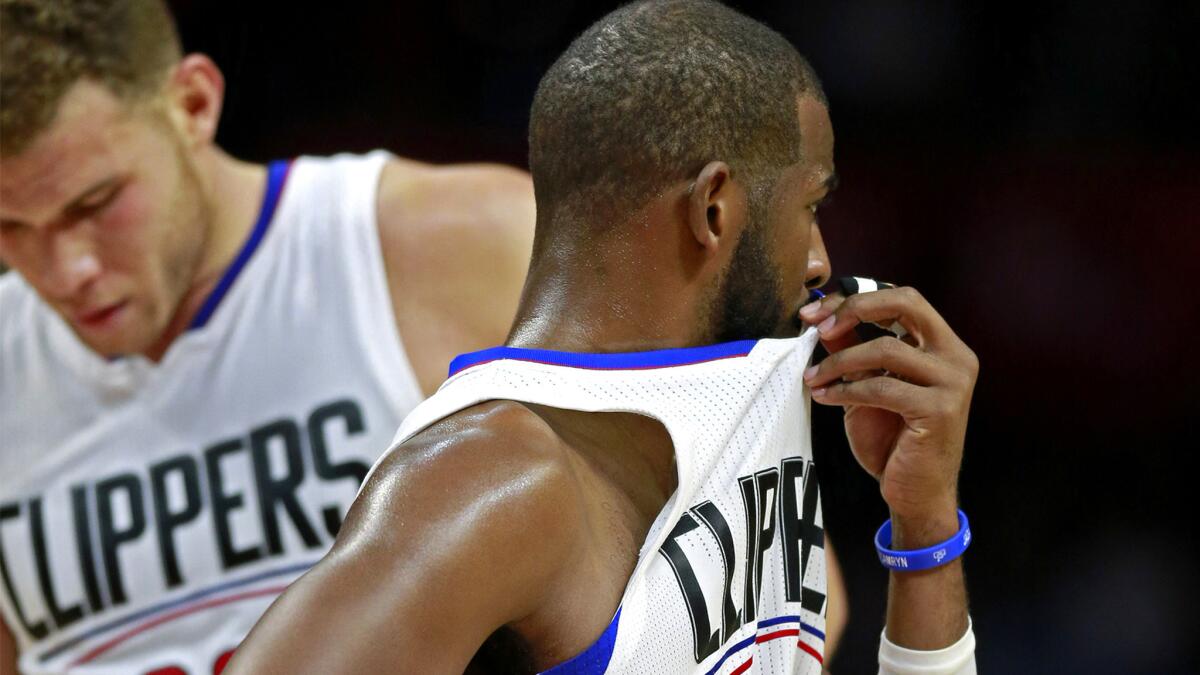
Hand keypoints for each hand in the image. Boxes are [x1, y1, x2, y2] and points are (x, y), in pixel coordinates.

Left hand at [799, 287, 977, 525]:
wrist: (916, 493)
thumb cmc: (893, 440)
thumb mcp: (868, 387)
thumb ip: (853, 351)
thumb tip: (822, 319)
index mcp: (944, 346)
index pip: (904, 298)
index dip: (857, 297)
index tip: (815, 313)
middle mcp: (957, 357)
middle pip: (906, 303)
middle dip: (855, 308)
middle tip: (816, 326)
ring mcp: (953, 383)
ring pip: (885, 348)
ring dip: (838, 361)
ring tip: (812, 378)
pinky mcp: (940, 410)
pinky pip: (881, 387)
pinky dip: (845, 390)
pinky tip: (825, 398)